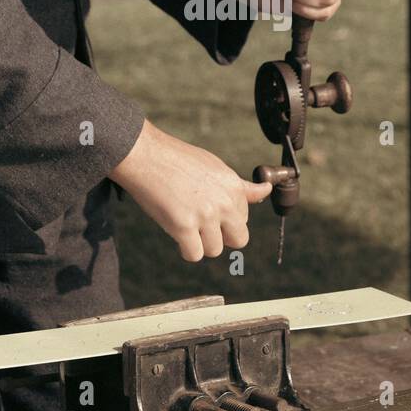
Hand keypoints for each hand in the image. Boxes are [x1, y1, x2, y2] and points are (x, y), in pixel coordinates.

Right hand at [110, 119, 271, 261]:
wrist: (145, 155)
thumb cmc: (177, 160)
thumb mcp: (215, 167)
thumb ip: (240, 186)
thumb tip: (266, 190)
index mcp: (233, 187)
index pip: (243, 219)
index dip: (225, 218)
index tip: (207, 207)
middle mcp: (224, 202)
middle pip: (239, 239)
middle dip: (222, 237)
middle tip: (201, 224)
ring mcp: (205, 216)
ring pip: (214, 249)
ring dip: (200, 242)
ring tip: (184, 222)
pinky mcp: (184, 226)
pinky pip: (194, 254)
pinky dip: (186, 250)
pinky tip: (177, 234)